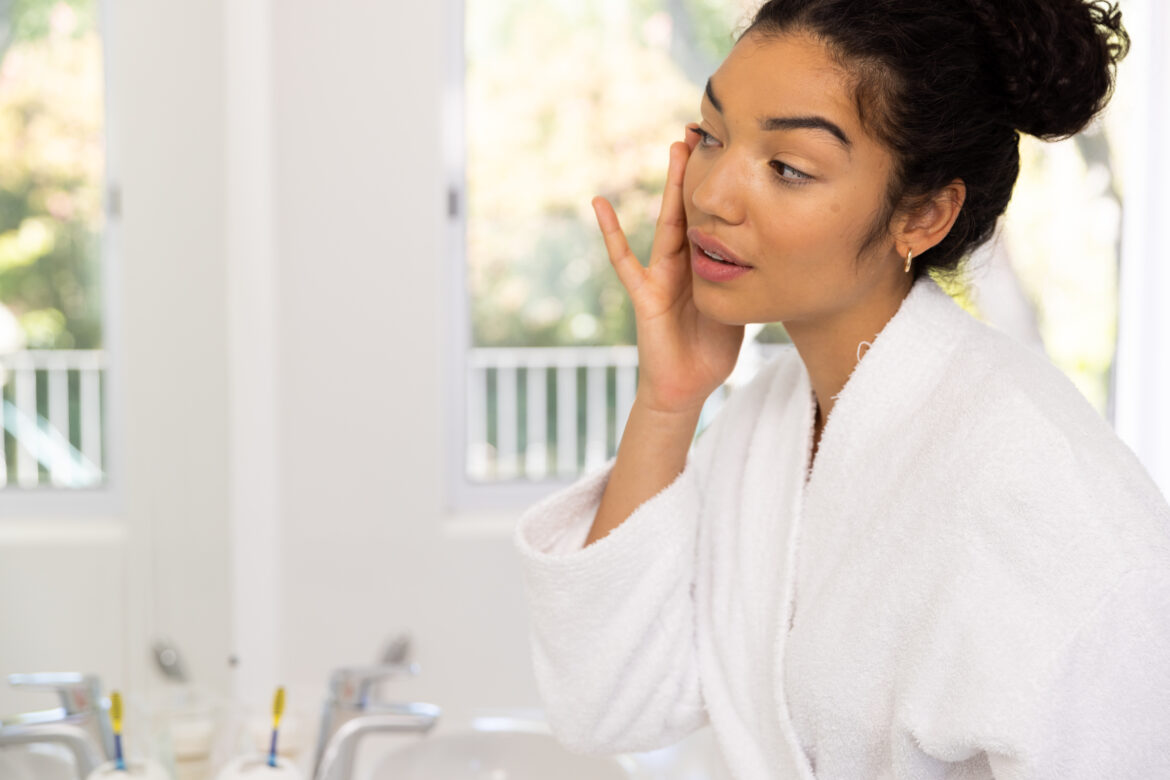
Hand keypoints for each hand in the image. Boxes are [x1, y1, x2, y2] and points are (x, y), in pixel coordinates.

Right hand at [591, 130, 744, 415]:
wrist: (686, 386)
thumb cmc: (711, 349)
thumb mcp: (739, 304)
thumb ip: (748, 276)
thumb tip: (781, 251)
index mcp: (706, 263)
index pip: (715, 216)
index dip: (722, 184)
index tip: (734, 146)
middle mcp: (683, 263)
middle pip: (693, 207)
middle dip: (699, 171)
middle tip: (706, 128)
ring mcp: (662, 275)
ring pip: (669, 222)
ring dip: (672, 185)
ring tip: (675, 147)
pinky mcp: (645, 295)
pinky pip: (626, 261)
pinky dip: (612, 234)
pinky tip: (600, 204)